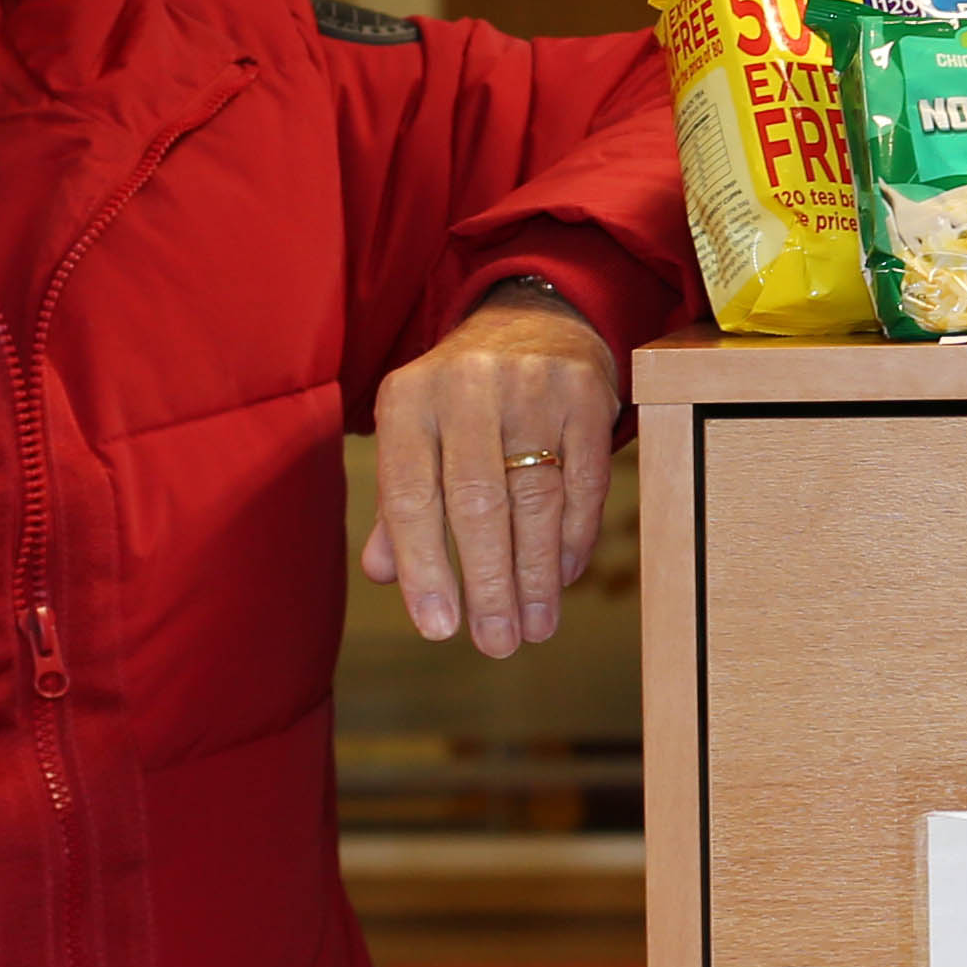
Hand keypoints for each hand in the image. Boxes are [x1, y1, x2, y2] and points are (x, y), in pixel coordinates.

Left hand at [365, 279, 620, 652]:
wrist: (533, 322)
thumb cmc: (459, 402)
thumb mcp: (414, 435)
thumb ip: (397, 503)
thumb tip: (381, 573)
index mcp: (408, 398)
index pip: (411, 496)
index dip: (424, 569)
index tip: (439, 630)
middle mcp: (465, 385)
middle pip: (478, 502)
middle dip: (489, 584)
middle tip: (497, 643)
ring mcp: (530, 385)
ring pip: (536, 498)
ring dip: (537, 575)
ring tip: (535, 627)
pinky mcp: (585, 393)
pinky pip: (584, 481)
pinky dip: (575, 538)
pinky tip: (565, 577)